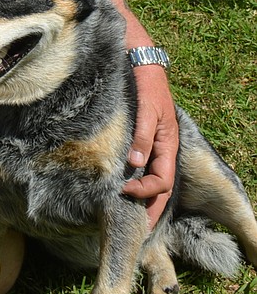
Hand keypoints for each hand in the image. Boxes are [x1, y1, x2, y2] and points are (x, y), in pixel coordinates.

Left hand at [122, 63, 178, 226]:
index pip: (162, 181)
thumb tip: (135, 164)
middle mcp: (163, 148)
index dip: (146, 192)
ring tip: (133, 216)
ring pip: (155, 178)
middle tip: (139, 230)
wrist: (141, 63)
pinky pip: (145, 165)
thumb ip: (141, 136)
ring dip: (145, 198)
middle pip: (162, 187)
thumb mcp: (146, 111)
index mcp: (168, 144)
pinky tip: (127, 188)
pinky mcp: (143, 138)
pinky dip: (138, 180)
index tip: (125, 192)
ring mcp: (154, 144)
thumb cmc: (146, 86)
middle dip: (151, 209)